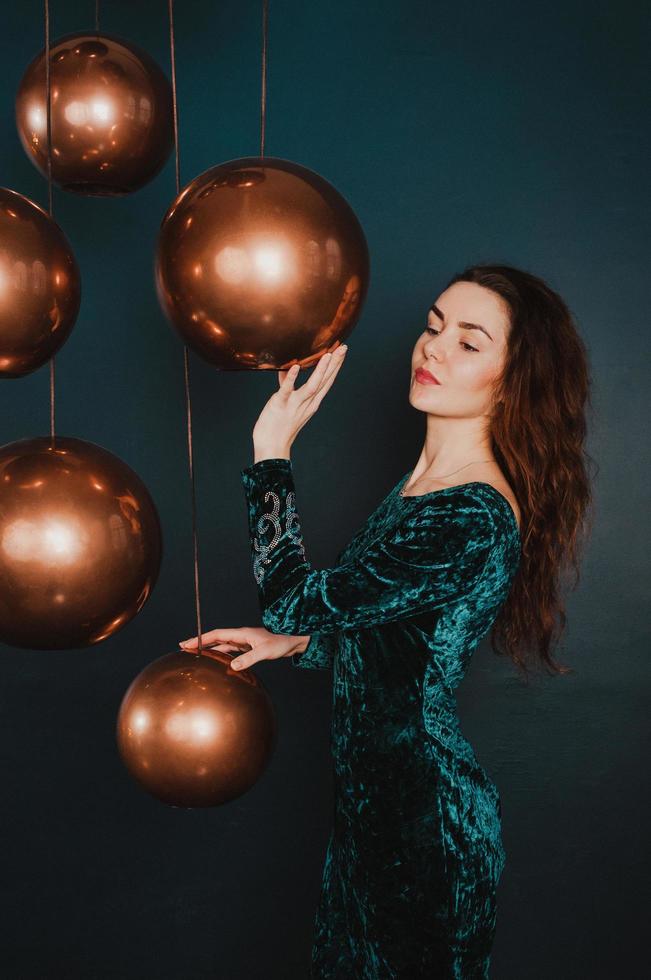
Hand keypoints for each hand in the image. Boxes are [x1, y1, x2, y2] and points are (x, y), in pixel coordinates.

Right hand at [178, 626, 309, 669]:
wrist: (294, 640)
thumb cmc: (282, 643)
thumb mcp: (265, 652)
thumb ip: (249, 659)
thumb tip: (232, 666)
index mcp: (242, 633)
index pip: (216, 635)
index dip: (201, 639)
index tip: (187, 643)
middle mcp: (241, 636)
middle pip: (216, 638)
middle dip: (200, 642)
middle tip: (184, 647)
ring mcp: (245, 642)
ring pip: (223, 645)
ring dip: (210, 648)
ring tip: (196, 654)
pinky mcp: (250, 648)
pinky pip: (231, 651)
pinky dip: (221, 654)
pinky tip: (217, 661)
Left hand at [252, 345, 347, 457]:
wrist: (271, 448)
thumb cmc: (277, 427)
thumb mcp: (287, 404)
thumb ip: (288, 386)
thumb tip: (288, 370)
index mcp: (311, 403)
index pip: (326, 381)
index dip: (335, 366)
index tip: (342, 352)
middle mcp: (307, 403)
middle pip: (324, 381)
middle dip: (335, 364)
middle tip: (343, 348)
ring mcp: (295, 405)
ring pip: (312, 386)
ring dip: (321, 371)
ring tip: (329, 355)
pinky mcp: (280, 405)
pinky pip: (287, 390)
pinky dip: (292, 378)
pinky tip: (295, 367)